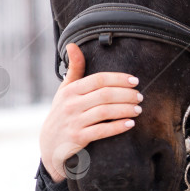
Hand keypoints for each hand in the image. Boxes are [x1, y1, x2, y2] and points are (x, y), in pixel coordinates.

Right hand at [39, 43, 142, 181]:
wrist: (49, 145)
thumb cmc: (62, 112)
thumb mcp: (65, 90)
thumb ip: (74, 69)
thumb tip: (73, 45)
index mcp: (70, 90)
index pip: (99, 79)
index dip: (119, 79)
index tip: (135, 81)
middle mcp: (71, 104)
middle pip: (105, 95)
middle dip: (127, 95)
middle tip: (140, 96)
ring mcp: (74, 121)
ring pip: (105, 111)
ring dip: (126, 109)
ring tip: (138, 109)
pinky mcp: (77, 138)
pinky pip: (102, 130)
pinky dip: (118, 126)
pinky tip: (131, 123)